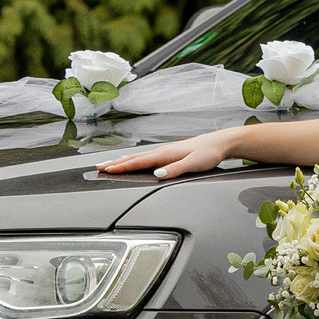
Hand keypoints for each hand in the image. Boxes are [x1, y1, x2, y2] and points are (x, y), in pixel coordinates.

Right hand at [94, 131, 237, 177]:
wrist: (220, 142)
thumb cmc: (209, 153)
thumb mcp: (194, 164)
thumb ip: (175, 170)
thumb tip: (157, 175)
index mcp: (165, 154)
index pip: (138, 162)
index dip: (121, 167)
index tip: (106, 170)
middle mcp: (162, 151)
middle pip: (133, 158)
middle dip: (115, 163)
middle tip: (98, 167)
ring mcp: (165, 151)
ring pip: (138, 156)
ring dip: (122, 160)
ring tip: (109, 164)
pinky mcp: (170, 153)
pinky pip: (146, 157)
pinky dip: (134, 159)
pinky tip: (133, 160)